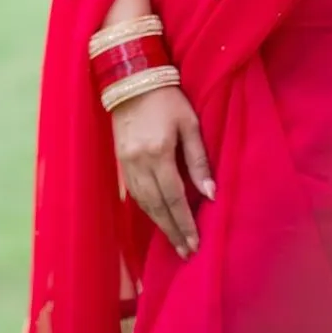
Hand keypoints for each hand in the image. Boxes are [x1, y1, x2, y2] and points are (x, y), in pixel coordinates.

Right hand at [112, 84, 214, 259]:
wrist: (133, 80)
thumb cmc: (167, 98)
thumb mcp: (189, 123)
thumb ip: (199, 159)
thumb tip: (210, 194)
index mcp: (159, 153)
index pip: (174, 198)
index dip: (185, 224)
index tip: (195, 244)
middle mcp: (140, 163)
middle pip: (157, 207)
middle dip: (173, 232)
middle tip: (186, 252)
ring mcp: (126, 164)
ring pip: (144, 203)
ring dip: (159, 224)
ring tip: (174, 241)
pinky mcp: (120, 161)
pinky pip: (134, 193)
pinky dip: (146, 209)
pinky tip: (157, 217)